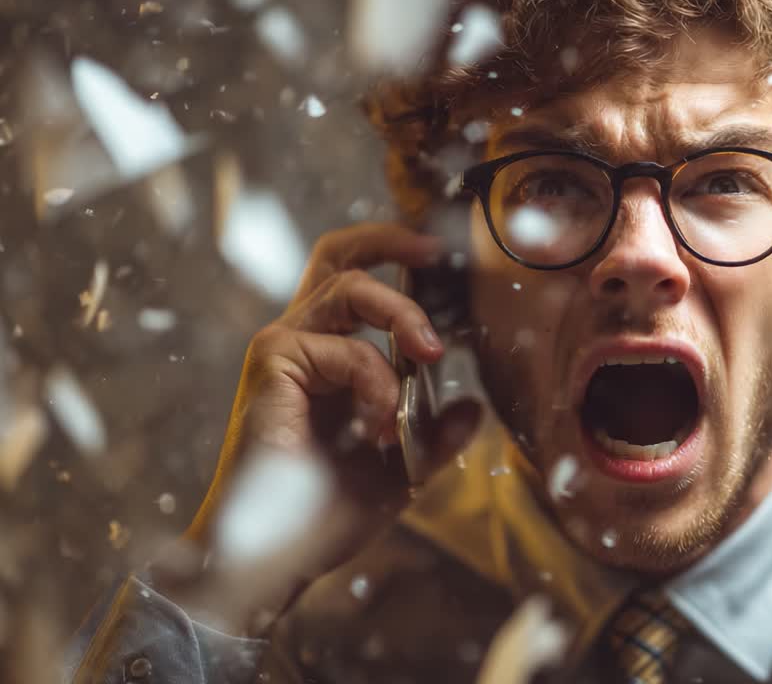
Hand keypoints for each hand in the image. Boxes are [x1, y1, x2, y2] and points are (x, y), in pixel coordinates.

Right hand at [169, 223, 480, 629]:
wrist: (275, 555)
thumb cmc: (324, 513)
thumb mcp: (400, 468)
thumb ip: (435, 434)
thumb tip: (473, 407)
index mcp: (325, 356)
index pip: (351, 279)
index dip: (390, 252)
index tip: (439, 255)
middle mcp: (299, 341)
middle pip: (338, 256)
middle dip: (391, 242)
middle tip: (438, 256)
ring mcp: (282, 350)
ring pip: (349, 288)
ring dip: (402, 315)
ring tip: (429, 355)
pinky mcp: (272, 366)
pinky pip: (346, 349)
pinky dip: (377, 382)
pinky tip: (380, 426)